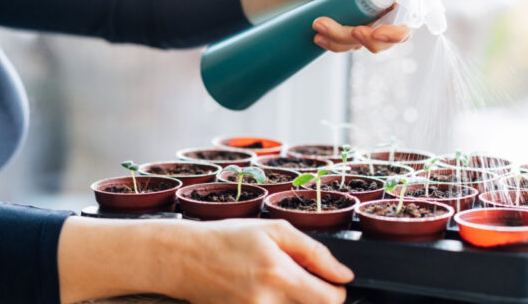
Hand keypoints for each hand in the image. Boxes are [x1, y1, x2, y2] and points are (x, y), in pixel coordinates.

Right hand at [58, 217, 352, 303]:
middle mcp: (267, 303)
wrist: (183, 258)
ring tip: (278, 282)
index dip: (337, 289)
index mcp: (279, 276)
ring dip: (296, 300)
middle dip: (318, 297)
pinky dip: (277, 303)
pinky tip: (264, 290)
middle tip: (303, 279)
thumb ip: (314, 252)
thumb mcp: (273, 230)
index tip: (330, 280)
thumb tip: (344, 274)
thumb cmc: (226, 238)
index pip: (330, 299)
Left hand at [304, 0, 411, 52]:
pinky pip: (347, 47)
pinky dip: (333, 44)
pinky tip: (318, 36)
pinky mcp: (353, 33)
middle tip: (350, 31)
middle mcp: (384, 10)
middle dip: (366, 40)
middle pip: (387, 40)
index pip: (405, 20)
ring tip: (318, 23)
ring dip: (340, 39)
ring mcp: (369, 23)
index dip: (395, 33)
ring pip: (362, 44)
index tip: (375, 33)